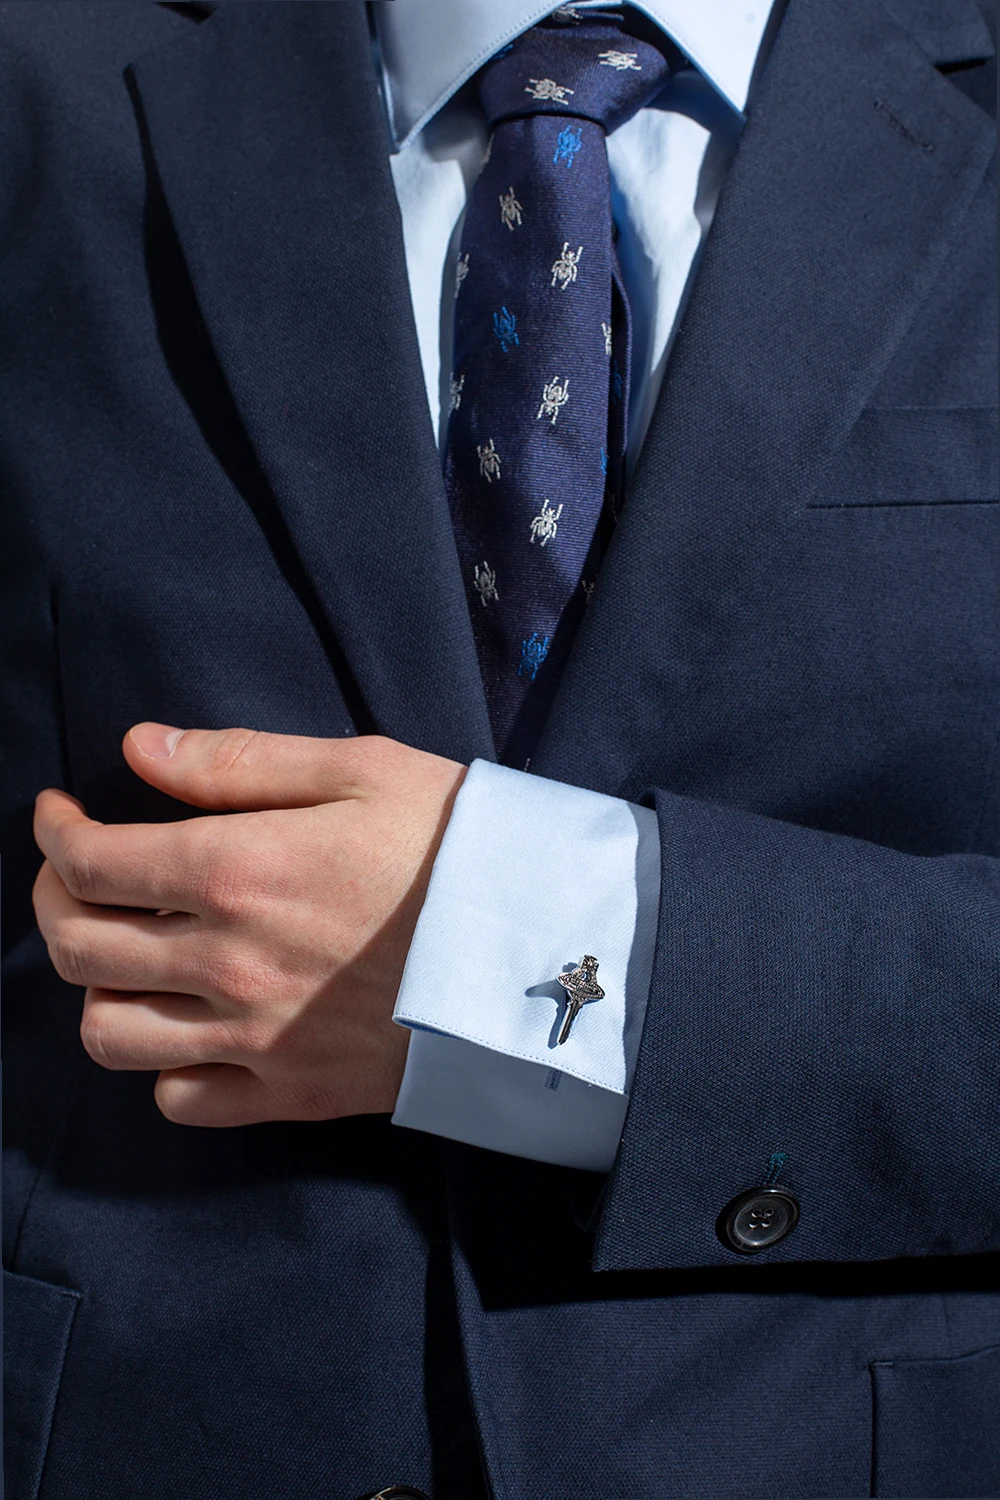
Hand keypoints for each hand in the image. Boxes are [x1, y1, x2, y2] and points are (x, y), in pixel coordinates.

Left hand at [32, 727, 466, 1126]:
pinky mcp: (291, 1093)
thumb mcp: (363, 769)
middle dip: (53, 899)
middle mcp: (226, 961)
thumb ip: (240, 761)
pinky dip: (161, 1069)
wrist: (547, 954)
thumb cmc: (459, 847)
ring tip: (125, 954)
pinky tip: (188, 1028)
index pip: (89, 862)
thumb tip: (143, 749)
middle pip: (76, 946)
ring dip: (95, 987)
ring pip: (109, 1033)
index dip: (55, 833)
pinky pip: (179, 1101)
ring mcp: (255, 1037)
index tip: (62, 813)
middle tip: (76, 873)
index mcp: (238, 869)